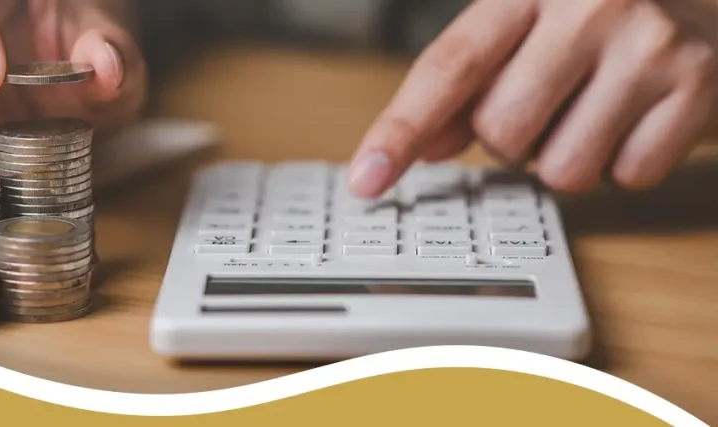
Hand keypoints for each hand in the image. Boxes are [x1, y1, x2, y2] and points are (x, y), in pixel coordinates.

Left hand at [347, 0, 717, 196]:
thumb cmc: (601, 12)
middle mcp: (589, 7)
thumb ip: (469, 81)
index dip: (401, 130)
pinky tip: (635, 116)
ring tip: (594, 107)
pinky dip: (622, 163)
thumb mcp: (527, 23)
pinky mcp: (698, 88)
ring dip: (565, 156)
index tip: (368, 179)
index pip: (449, 68)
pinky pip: (625, 176)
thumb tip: (425, 148)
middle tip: (547, 102)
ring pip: (561, 170)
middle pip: (500, 132)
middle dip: (510, 138)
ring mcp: (648, 47)